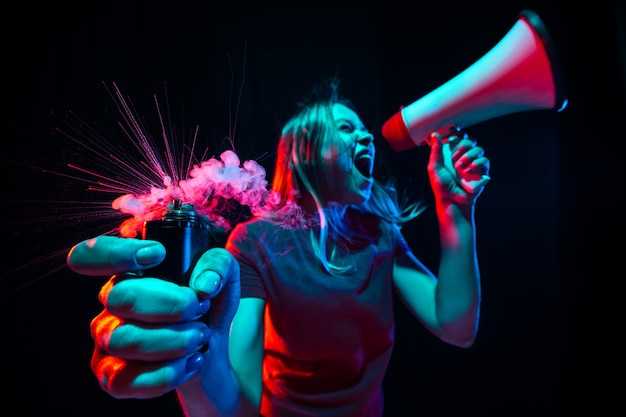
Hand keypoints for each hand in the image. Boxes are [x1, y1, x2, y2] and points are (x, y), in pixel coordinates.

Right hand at [67, 236, 239, 398]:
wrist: (212, 351)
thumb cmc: (210, 308)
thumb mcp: (224, 278)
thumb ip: (218, 264)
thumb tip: (203, 284)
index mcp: (130, 272)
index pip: (91, 255)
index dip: (113, 252)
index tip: (157, 254)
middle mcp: (112, 302)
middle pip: (119, 296)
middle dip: (170, 304)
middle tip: (199, 308)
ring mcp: (107, 339)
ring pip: (123, 339)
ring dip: (173, 340)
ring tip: (201, 336)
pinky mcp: (112, 375)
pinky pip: (123, 379)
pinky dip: (164, 373)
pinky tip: (191, 361)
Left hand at [427, 130, 490, 205]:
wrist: (452, 201)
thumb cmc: (442, 186)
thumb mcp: (434, 167)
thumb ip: (435, 151)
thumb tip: (434, 135)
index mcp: (451, 155)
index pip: (458, 138)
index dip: (457, 135)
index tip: (452, 139)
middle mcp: (463, 157)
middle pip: (470, 141)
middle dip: (463, 146)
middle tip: (454, 157)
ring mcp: (473, 164)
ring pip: (478, 149)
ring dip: (469, 156)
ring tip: (460, 168)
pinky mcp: (481, 171)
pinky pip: (484, 160)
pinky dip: (477, 164)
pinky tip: (468, 172)